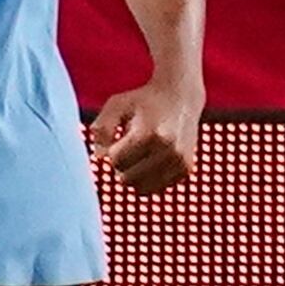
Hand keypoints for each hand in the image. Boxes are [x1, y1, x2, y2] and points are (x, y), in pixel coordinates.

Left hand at [89, 76, 200, 195]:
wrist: (181, 96)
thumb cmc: (143, 101)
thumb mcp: (117, 105)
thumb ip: (101, 129)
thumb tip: (99, 157)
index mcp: (148, 133)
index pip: (115, 160)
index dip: (111, 151)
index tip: (119, 138)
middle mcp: (167, 149)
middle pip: (127, 178)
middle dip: (121, 166)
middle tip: (128, 148)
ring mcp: (178, 161)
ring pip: (141, 188)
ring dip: (134, 175)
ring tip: (139, 155)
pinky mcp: (185, 169)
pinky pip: (156, 189)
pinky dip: (148, 180)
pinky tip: (150, 161)